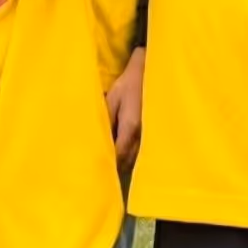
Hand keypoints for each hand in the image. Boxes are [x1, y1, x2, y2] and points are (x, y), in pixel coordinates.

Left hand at [107, 47, 145, 176]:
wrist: (151, 74)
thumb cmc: (129, 84)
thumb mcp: (112, 99)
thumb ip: (105, 120)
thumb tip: (94, 138)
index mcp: (130, 127)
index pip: (118, 154)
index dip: (108, 165)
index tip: (96, 171)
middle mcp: (142, 136)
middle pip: (127, 161)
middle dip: (115, 169)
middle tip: (100, 174)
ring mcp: (149, 136)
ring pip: (135, 159)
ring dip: (123, 165)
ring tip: (110, 170)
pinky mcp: (153, 134)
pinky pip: (141, 153)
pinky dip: (131, 158)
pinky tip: (123, 158)